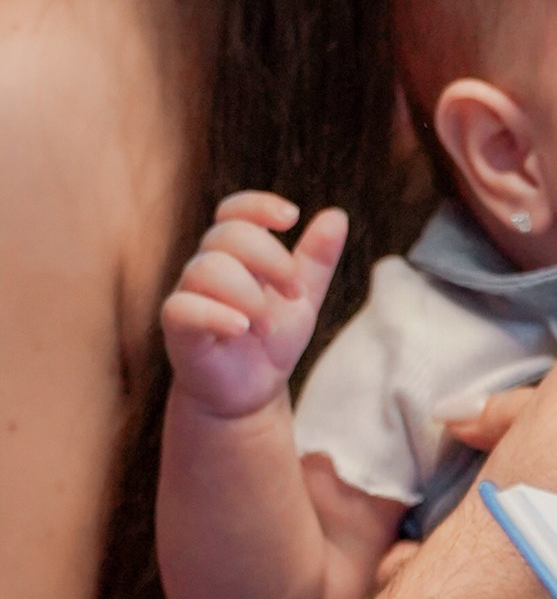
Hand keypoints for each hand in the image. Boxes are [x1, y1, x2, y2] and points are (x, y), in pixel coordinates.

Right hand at [161, 192, 347, 422]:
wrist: (250, 392)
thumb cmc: (271, 340)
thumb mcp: (303, 299)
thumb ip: (317, 260)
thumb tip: (337, 215)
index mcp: (235, 254)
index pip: (234, 211)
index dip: (258, 206)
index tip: (292, 217)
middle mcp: (207, 266)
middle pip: (228, 235)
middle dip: (271, 260)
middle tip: (295, 294)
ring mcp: (188, 294)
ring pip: (207, 269)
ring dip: (249, 295)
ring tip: (268, 326)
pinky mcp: (177, 327)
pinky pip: (183, 307)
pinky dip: (215, 314)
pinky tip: (241, 328)